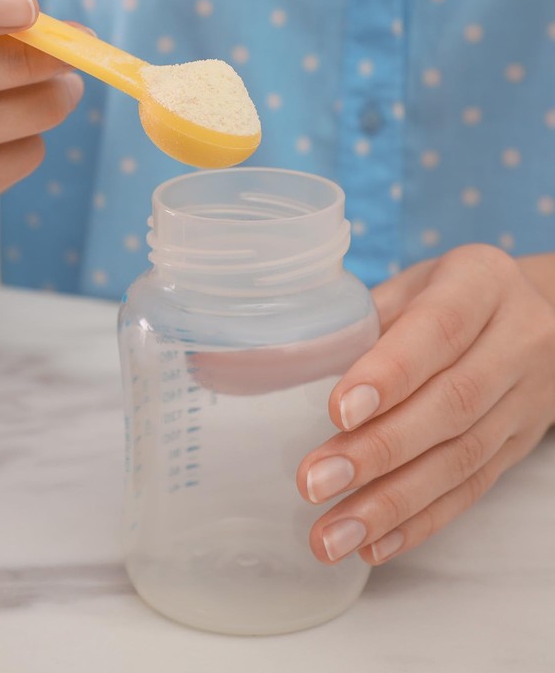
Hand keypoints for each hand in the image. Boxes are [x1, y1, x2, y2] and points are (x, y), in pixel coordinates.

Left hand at [296, 245, 554, 564]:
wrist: (534, 314)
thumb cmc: (448, 294)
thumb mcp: (414, 282)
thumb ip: (367, 318)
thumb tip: (296, 361)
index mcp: (482, 283)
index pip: (439, 330)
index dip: (390, 374)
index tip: (338, 412)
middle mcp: (516, 341)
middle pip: (451, 405)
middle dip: (378, 451)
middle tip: (314, 482)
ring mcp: (526, 399)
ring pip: (461, 459)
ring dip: (391, 503)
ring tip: (332, 534)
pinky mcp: (520, 444)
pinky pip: (473, 488)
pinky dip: (421, 521)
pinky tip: (374, 544)